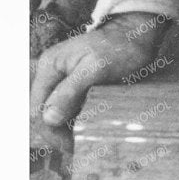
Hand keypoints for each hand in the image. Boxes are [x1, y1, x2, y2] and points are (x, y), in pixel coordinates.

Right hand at [31, 14, 166, 156]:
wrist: (140, 31)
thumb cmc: (121, 46)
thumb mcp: (96, 68)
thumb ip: (70, 91)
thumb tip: (48, 118)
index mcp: (50, 67)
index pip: (37, 108)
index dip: (49, 130)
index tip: (68, 145)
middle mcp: (53, 73)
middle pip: (44, 112)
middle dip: (57, 131)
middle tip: (75, 147)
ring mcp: (64, 78)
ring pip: (56, 111)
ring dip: (66, 127)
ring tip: (81, 141)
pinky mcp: (77, 83)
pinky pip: (70, 106)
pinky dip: (75, 118)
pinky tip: (86, 128)